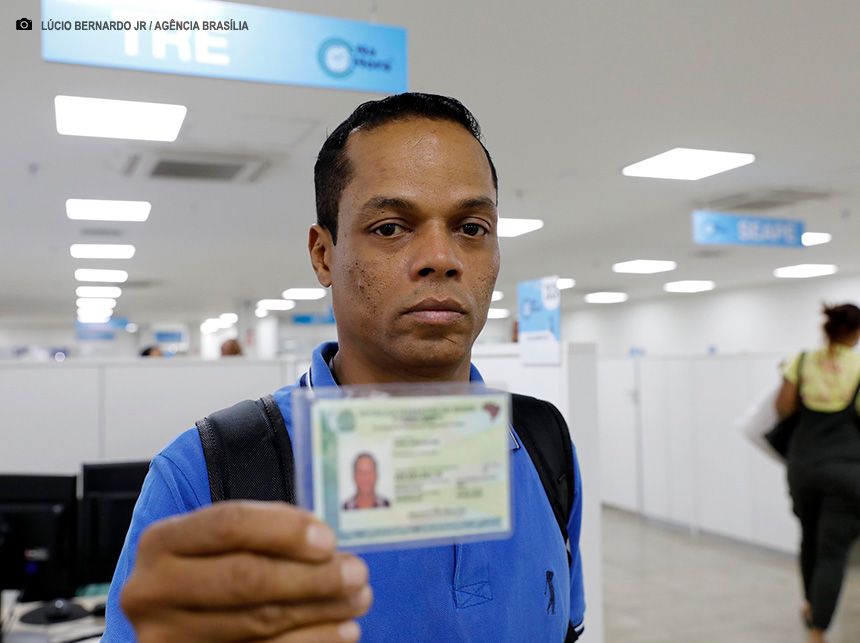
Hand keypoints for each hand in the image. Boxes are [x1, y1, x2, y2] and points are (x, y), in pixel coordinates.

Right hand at [121, 501, 371, 641]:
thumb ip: (265, 532)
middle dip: (311, 576)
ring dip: (320, 611)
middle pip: (245, 578)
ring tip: (358, 599)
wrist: (179, 619)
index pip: (227, 524)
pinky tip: (342, 632)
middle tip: (357, 573)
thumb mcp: (222, 542)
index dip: (283, 530)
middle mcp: (151, 591)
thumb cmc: (215, 568)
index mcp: (161, 541)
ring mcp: (166, 639)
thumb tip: (326, 545)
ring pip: (258, 623)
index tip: (329, 540)